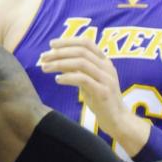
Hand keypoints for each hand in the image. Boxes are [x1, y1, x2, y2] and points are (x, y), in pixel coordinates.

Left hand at [39, 35, 149, 152]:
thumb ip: (75, 68)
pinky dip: (68, 77)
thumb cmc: (100, 99)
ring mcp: (107, 79)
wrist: (118, 120)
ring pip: (81, 63)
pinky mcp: (104, 92)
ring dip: (60, 63)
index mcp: (104, 61)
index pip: (86, 43)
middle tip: (43, 57)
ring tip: (45, 67)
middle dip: (60, 52)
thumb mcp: (87, 80)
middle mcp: (107, 67)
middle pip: (81, 51)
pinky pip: (83, 79)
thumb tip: (56, 57)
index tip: (51, 44)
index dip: (68, 41)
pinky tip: (57, 79)